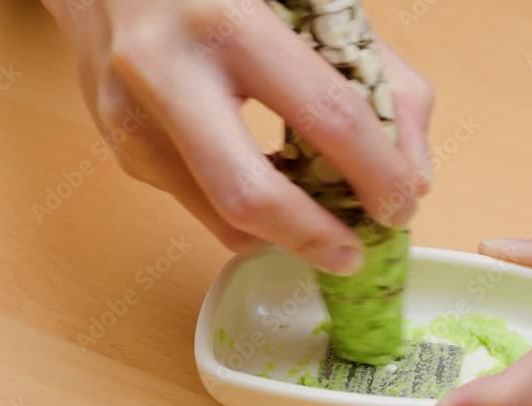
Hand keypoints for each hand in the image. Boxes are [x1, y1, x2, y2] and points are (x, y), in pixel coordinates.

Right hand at [41, 0, 432, 274]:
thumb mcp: (307, 2)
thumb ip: (378, 75)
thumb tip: (411, 174)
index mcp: (227, 21)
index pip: (324, 115)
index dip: (374, 173)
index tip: (401, 205)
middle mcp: (166, 72)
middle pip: (248, 195)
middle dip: (313, 238)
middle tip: (354, 254)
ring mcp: (131, 119)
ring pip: (219, 217)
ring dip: (282, 231)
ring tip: (320, 214)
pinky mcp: (121, 149)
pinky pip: (198, 202)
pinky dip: (246, 208)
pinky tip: (270, 179)